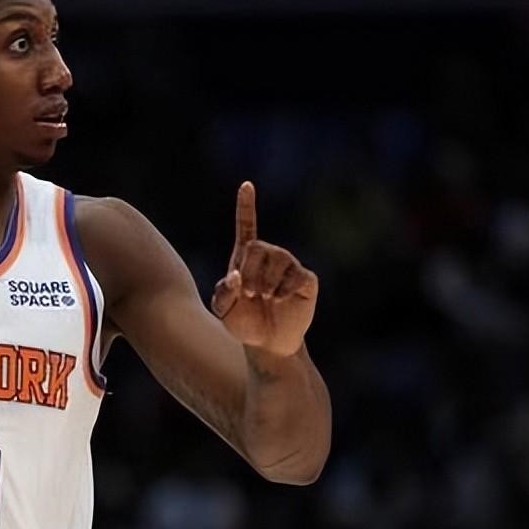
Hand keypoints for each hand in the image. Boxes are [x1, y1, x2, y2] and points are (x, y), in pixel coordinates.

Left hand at [210, 182, 317, 356]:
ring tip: (265, 298)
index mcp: (246, 258)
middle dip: (250, 272)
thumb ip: (222, 293)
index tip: (246, 185)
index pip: (246, 225)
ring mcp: (289, 266)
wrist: (266, 343)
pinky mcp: (306, 279)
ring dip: (266, 283)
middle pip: (257, 247)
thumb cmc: (243, 323)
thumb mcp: (223, 310)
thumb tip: (235, 276)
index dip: (246, 205)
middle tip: (249, 293)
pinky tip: (280, 299)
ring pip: (277, 259)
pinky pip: (296, 275)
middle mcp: (269, 256)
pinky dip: (284, 290)